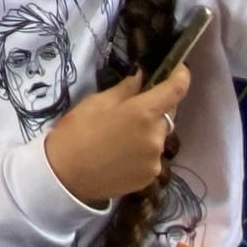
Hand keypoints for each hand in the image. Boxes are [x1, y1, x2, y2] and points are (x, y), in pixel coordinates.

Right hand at [44, 69, 193, 206]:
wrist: (65, 175)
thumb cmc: (77, 131)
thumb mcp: (98, 101)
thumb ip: (126, 89)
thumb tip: (142, 78)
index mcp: (144, 112)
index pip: (177, 89)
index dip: (181, 76)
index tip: (178, 69)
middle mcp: (156, 136)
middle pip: (167, 114)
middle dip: (155, 108)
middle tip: (131, 110)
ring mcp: (155, 159)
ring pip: (159, 136)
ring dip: (148, 131)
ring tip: (121, 137)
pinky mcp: (150, 177)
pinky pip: (152, 156)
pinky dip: (143, 151)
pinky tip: (121, 155)